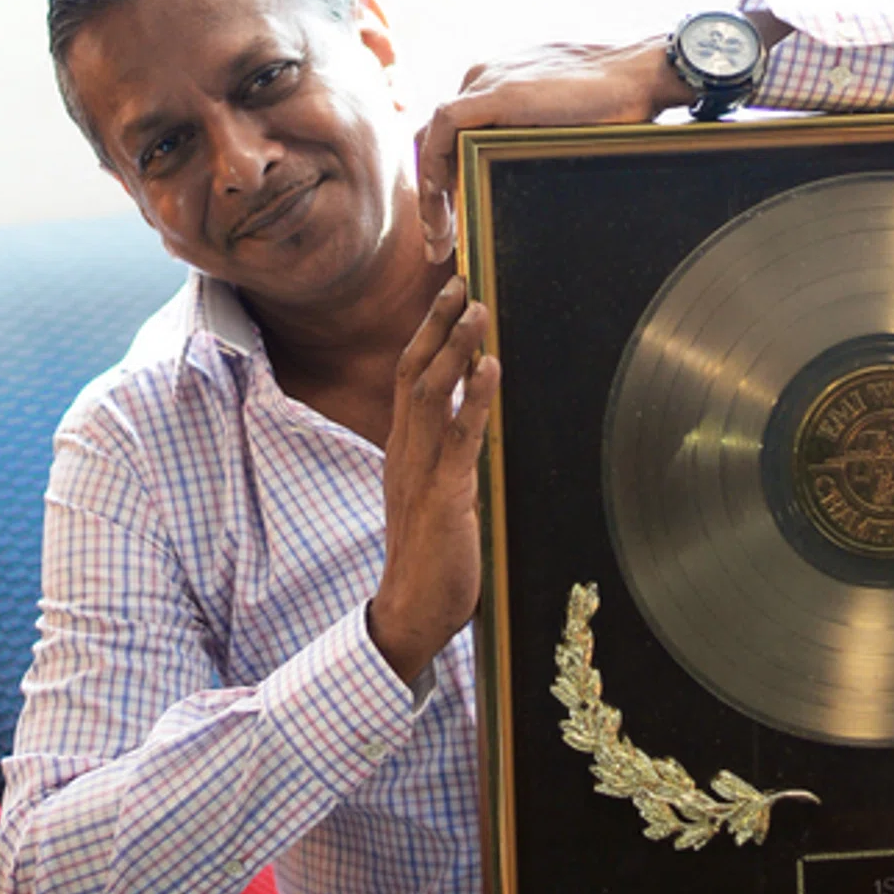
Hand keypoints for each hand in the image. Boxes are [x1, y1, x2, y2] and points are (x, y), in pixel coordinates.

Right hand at [367, 275, 500, 684]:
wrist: (410, 610)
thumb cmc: (429, 556)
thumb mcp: (432, 494)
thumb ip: (443, 456)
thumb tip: (466, 419)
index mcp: (402, 450)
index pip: (408, 379)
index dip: (425, 335)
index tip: (444, 298)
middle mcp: (405, 453)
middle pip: (413, 374)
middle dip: (436, 326)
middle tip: (458, 284)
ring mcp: (420, 473)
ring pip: (431, 395)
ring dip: (455, 349)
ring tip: (477, 311)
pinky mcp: (443, 496)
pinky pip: (459, 439)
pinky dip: (476, 400)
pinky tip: (492, 369)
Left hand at [415, 35, 686, 261]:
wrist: (641, 73)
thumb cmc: (617, 103)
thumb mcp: (562, 126)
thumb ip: (534, 143)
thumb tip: (526, 189)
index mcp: (498, 84)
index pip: (452, 134)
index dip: (445, 179)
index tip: (453, 225)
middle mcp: (484, 77)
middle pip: (438, 138)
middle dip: (434, 194)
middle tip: (440, 243)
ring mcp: (486, 80)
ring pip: (434, 136)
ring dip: (431, 189)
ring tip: (440, 236)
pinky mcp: (494, 91)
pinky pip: (444, 128)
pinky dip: (436, 164)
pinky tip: (441, 200)